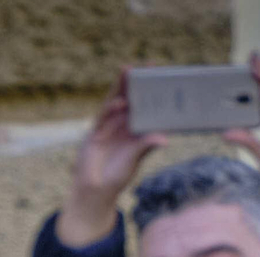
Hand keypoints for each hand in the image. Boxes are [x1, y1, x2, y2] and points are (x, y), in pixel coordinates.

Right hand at [57, 70, 169, 247]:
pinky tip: (119, 103)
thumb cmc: (117, 176)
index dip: (153, 92)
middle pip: (131, 98)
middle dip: (137, 82)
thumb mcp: (134, 160)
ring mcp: (108, 126)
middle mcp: (123, 125)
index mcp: (136, 130)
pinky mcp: (96, 132)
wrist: (95, 189)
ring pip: (116, 102)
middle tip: (147, 64)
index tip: (162, 77)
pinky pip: (104, 117)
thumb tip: (163, 139)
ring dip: (121, 87)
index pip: (146, 107)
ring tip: (128, 70)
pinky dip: (111, 110)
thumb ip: (145, 147)